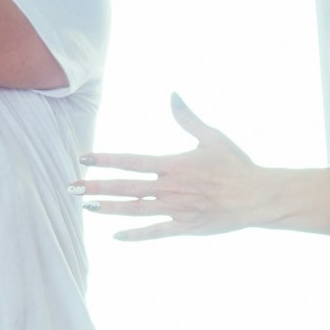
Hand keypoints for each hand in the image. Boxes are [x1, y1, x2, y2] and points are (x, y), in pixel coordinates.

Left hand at [76, 96, 266, 240]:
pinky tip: (116, 236)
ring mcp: (177, 209)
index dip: (105, 159)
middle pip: (126, 187)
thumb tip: (172, 94)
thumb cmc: (236, 164)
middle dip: (97, 187)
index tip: (84, 158)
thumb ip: (187, 117)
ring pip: (136, 209)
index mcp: (174, 164)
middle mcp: (170, 188)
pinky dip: (136, 234)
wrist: (258, 196)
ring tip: (87, 207)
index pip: (131, 160)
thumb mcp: (212, 136)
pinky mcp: (186, 227)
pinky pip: (156, 232)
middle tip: (72, 188)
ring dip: (110, 208)